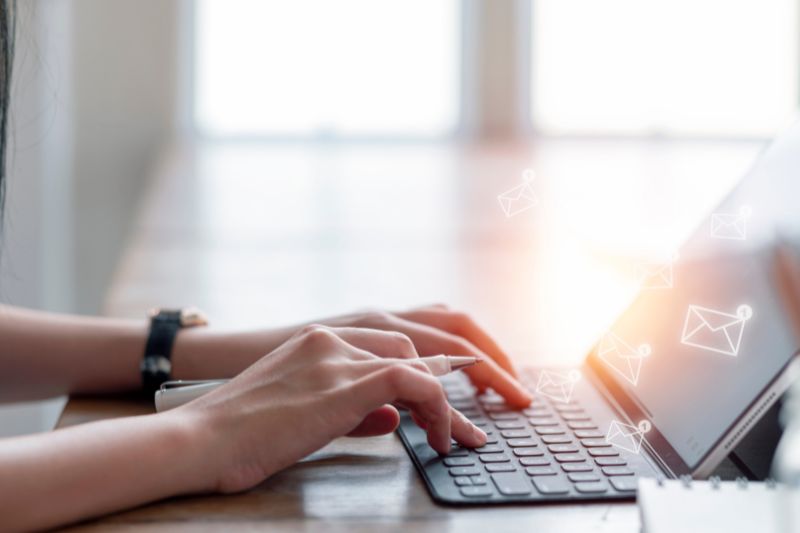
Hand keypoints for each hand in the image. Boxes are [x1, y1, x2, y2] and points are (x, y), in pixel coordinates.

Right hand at [173, 305, 532, 407]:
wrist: (201, 438)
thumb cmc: (244, 432)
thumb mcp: (305, 413)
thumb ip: (355, 409)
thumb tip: (394, 419)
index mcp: (325, 337)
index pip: (398, 339)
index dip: (438, 361)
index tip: (465, 385)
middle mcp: (338, 335)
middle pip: (423, 338)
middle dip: (471, 365)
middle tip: (506, 389)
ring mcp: (341, 354)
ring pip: (423, 362)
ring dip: (456, 399)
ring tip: (476, 433)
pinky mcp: (348, 381)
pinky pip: (416, 385)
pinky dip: (440, 410)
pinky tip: (447, 438)